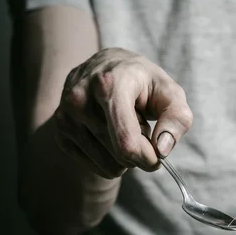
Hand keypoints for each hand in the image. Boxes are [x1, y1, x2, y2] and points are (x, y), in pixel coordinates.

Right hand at [53, 48, 192, 178]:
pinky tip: (110, 135)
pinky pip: (92, 167)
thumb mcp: (170, 93)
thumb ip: (176, 119)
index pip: (126, 140)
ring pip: (107, 164)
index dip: (147, 158)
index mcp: (109, 84)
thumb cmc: (143, 83)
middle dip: (140, 153)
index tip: (158, 156)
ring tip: (125, 129)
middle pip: (119, 155)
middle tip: (143, 130)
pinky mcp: (59, 131)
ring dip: (125, 157)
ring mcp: (65, 115)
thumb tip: (161, 149)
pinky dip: (109, 159)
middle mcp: (80, 99)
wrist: (106, 67)